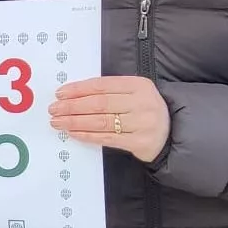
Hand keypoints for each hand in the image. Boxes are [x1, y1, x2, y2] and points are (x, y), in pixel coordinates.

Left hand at [49, 75, 170, 162]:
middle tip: (54, 109)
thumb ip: (110, 91)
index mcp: (138, 85)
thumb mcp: (133, 93)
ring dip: (75, 122)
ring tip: (58, 122)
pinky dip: (87, 135)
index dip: (78, 89)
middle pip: (99, 104)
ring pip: (101, 121)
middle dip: (72, 106)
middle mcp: (142, 103)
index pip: (102, 85)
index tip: (60, 93)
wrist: (173, 131)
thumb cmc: (145, 109)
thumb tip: (72, 95)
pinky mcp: (140, 142)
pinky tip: (74, 133)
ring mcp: (142, 123)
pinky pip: (107, 138)